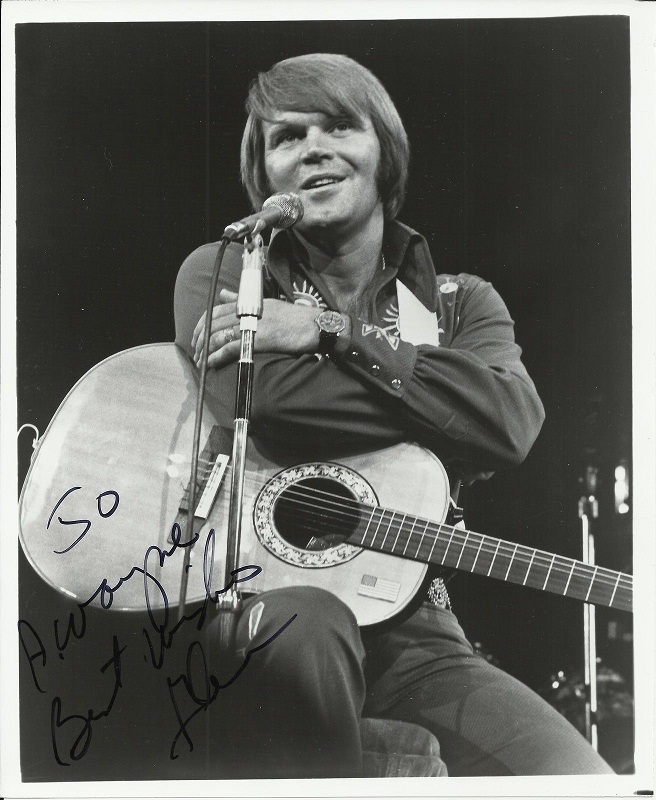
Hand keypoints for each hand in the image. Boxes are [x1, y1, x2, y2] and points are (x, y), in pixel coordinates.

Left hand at [192, 289, 321, 368]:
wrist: (315, 325)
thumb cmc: (295, 318)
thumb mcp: (268, 304)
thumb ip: (243, 300)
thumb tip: (224, 294)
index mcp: (249, 302)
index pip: (216, 309)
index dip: (202, 323)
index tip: (197, 336)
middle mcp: (248, 311)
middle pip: (214, 323)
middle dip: (200, 339)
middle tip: (195, 352)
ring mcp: (253, 324)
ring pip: (219, 335)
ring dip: (206, 350)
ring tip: (200, 362)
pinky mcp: (259, 339)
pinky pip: (230, 347)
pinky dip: (217, 356)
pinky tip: (210, 364)